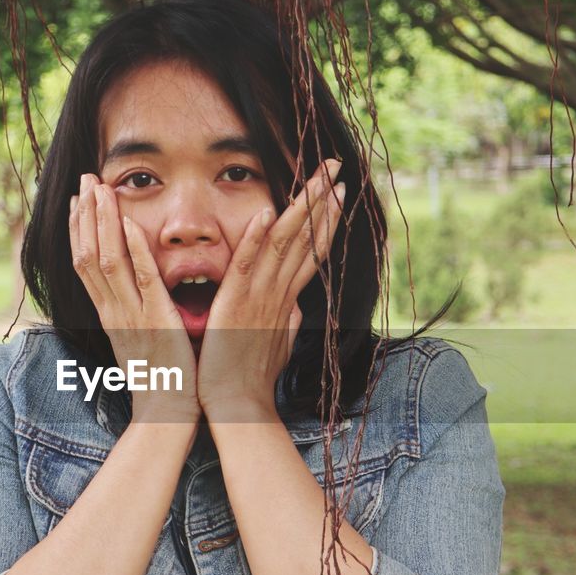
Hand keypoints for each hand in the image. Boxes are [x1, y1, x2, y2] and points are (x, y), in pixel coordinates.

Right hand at [69, 173, 200, 424]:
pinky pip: (141, 280)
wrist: (166, 414)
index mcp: (109, 314)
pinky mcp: (156, 321)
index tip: (76, 201)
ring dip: (102, 221)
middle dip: (85, 214)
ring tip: (100, 189)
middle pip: (88, 254)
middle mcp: (113, 311)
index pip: (85, 264)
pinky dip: (134, 250)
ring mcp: (131, 315)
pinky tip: (131, 222)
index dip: (79, 230)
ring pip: (107, 260)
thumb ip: (134, 313)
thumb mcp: (139, 340)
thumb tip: (134, 293)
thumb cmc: (159, 380)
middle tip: (83, 180)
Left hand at [197, 158, 345, 419]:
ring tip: (319, 180)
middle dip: (323, 202)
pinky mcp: (236, 305)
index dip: (325, 219)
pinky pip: (247, 266)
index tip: (339, 191)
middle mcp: (279, 292)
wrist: (237, 406)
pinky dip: (257, 239)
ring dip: (302, 209)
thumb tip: (296, 307)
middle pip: (306, 238)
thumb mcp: (274, 343)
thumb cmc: (250, 378)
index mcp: (284, 298)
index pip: (310, 250)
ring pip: (285, 243)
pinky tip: (267, 212)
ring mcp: (260, 297)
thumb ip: (285, 320)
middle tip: (337, 168)